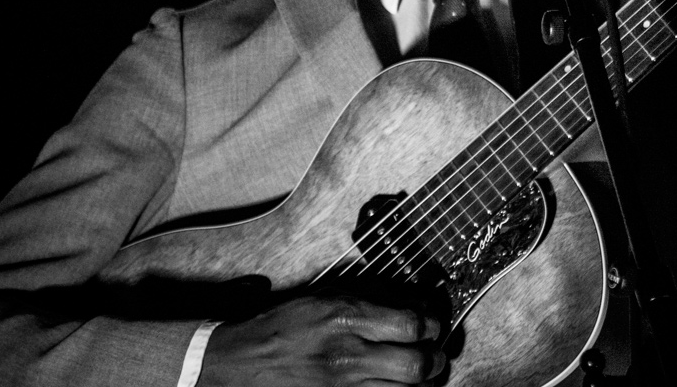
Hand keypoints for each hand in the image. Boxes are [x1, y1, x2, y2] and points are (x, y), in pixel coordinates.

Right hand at [197, 292, 445, 385]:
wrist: (240, 362)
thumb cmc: (283, 326)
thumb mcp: (326, 298)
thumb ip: (370, 303)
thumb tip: (411, 309)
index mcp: (346, 320)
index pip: (411, 325)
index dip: (431, 324)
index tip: (433, 324)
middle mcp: (348, 356)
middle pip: (416, 364)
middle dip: (435, 359)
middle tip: (436, 353)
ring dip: (421, 382)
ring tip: (423, 373)